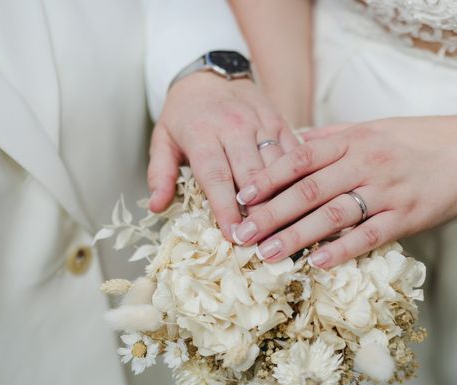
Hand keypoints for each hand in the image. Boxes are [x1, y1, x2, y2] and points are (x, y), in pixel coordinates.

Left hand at [147, 71, 298, 240]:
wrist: (210, 71)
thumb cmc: (185, 113)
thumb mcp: (162, 139)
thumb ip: (159, 173)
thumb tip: (156, 206)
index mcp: (202, 133)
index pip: (216, 177)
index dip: (225, 209)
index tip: (233, 236)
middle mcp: (234, 127)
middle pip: (251, 175)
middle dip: (257, 210)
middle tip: (261, 241)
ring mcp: (260, 123)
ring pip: (277, 166)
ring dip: (281, 198)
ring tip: (284, 227)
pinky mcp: (279, 121)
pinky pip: (293, 152)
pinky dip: (298, 177)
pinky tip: (300, 200)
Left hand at [231, 113, 456, 267]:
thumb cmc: (415, 139)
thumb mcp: (371, 127)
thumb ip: (331, 136)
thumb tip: (293, 143)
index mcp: (352, 140)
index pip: (300, 158)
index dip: (268, 178)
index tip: (241, 197)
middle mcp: (364, 164)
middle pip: (308, 191)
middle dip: (270, 214)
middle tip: (241, 234)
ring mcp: (385, 192)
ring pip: (333, 215)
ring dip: (296, 236)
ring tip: (267, 254)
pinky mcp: (405, 217)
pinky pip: (368, 236)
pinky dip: (341, 250)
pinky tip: (316, 263)